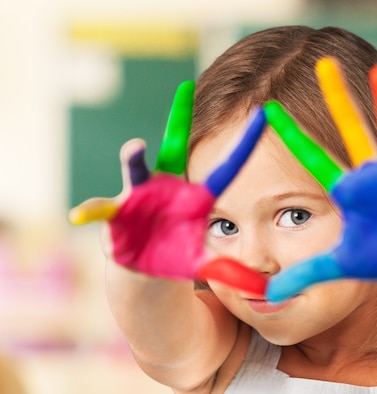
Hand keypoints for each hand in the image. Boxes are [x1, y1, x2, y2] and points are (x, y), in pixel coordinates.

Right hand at [69, 81, 266, 294]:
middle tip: (185, 91)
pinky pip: (103, 212)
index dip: (242, 147)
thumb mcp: (205, 265)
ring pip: (136, 174)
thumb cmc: (177, 258)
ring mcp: (139, 198)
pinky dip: (94, 211)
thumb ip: (230, 273)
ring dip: (135, 161)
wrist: (144, 270)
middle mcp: (166, 188)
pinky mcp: (115, 215)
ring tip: (136, 148)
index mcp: (194, 198)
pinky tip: (84, 213)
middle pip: (174, 151)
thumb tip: (265, 292)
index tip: (263, 116)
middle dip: (179, 121)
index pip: (224, 171)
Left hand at [264, 58, 376, 300]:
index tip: (269, 110)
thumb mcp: (338, 267)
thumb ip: (304, 275)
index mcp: (348, 190)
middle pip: (351, 133)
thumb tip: (267, 296)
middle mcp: (371, 176)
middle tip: (323, 63)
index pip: (313, 159)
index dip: (293, 136)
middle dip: (338, 100)